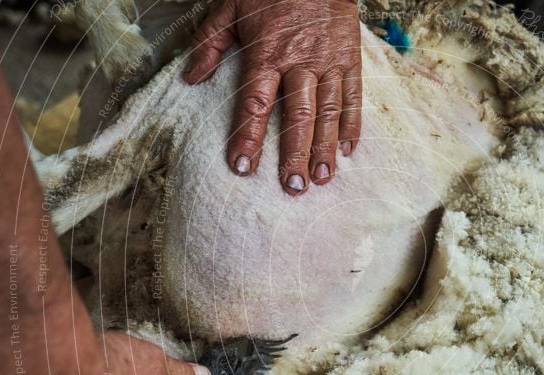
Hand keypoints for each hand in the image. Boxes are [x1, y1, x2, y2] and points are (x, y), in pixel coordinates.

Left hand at [183, 0, 362, 195]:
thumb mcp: (231, 6)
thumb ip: (210, 43)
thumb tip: (190, 78)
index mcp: (267, 53)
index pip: (255, 103)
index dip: (248, 137)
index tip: (242, 167)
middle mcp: (300, 62)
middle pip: (297, 116)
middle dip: (295, 154)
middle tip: (293, 187)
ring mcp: (329, 62)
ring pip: (328, 112)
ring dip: (325, 148)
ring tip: (322, 178)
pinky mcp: (350, 59)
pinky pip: (353, 97)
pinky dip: (351, 125)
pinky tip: (348, 151)